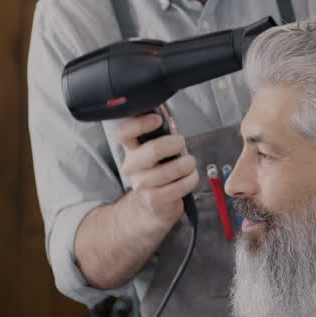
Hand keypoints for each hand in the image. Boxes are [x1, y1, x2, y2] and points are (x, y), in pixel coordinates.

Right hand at [117, 114, 198, 228]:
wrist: (153, 205)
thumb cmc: (159, 171)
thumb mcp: (155, 150)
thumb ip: (160, 132)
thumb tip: (165, 111)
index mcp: (130, 150)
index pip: (124, 133)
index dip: (140, 123)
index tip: (158, 119)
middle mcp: (132, 167)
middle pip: (153, 150)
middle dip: (175, 144)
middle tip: (181, 144)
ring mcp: (142, 184)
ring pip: (173, 168)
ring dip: (188, 163)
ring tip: (189, 163)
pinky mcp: (154, 199)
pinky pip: (180, 185)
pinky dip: (191, 179)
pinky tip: (190, 177)